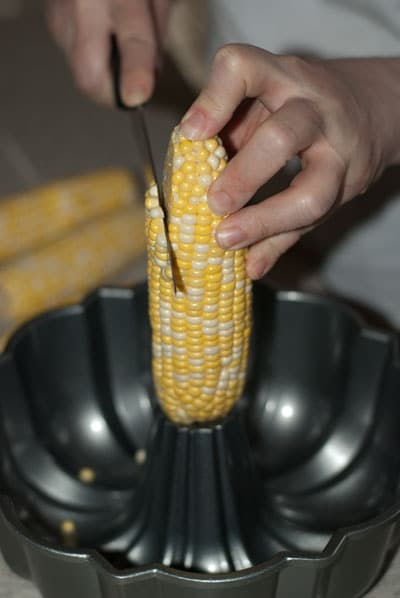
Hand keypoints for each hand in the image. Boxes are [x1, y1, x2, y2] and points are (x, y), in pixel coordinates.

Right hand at [45, 0, 170, 105]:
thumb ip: (157, 36)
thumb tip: (152, 76)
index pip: (131, 39)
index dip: (135, 72)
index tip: (138, 96)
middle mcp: (84, 4)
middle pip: (89, 74)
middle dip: (112, 95)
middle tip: (133, 92)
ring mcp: (61, 15)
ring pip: (81, 72)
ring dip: (104, 77)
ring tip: (118, 51)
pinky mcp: (53, 22)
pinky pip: (75, 58)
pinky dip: (94, 61)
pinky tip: (104, 40)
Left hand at [180, 45, 399, 278]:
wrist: (371, 110)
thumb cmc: (298, 108)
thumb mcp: (267, 98)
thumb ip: (230, 128)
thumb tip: (182, 176)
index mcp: (282, 78)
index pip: (245, 68)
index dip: (214, 100)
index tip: (191, 134)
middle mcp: (314, 110)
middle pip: (282, 138)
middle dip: (244, 176)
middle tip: (213, 203)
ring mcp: (338, 153)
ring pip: (311, 194)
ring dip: (264, 222)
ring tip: (226, 239)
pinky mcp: (349, 189)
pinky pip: (312, 225)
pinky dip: (277, 248)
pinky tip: (252, 265)